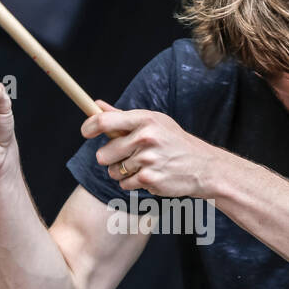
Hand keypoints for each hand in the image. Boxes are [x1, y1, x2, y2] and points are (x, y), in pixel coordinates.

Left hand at [81, 103, 221, 198]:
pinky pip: (125, 184)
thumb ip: (122, 116)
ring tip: (142, 165)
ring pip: (113, 171)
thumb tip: (97, 104)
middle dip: (109, 157)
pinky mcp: (150, 179)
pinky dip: (132, 183)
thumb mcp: (154, 122)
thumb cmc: (175, 142)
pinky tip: (148, 175)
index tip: (85, 132)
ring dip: (122, 171)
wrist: (203, 167)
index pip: (104, 121)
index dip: (88, 127)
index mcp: (145, 119)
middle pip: (103, 153)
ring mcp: (148, 159)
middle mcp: (145, 137)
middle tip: (125, 155)